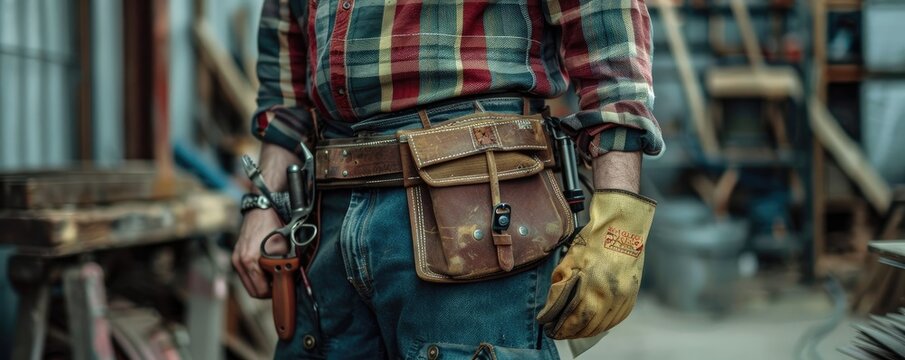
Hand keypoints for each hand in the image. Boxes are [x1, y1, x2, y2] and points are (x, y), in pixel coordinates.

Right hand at [233, 209, 289, 297]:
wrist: (261, 209)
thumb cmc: (273, 227)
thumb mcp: (283, 249)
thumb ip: (283, 269)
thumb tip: (286, 284)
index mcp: (249, 261)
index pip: (261, 292)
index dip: (274, 293)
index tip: (283, 289)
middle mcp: (239, 262)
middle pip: (253, 291)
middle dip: (267, 291)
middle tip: (279, 284)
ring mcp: (236, 259)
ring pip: (249, 284)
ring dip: (261, 283)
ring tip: (274, 274)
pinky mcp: (236, 255)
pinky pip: (245, 274)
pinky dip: (256, 275)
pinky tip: (266, 267)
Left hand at [536, 190, 655, 338]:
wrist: (623, 227)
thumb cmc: (594, 241)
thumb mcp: (569, 262)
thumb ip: (560, 287)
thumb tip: (551, 308)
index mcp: (593, 288)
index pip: (575, 319)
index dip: (562, 328)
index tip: (551, 330)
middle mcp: (611, 297)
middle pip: (589, 326)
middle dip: (572, 332)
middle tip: (560, 333)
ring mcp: (624, 297)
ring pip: (604, 325)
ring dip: (587, 331)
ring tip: (574, 331)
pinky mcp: (632, 295)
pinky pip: (617, 318)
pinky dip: (604, 324)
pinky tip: (594, 323)